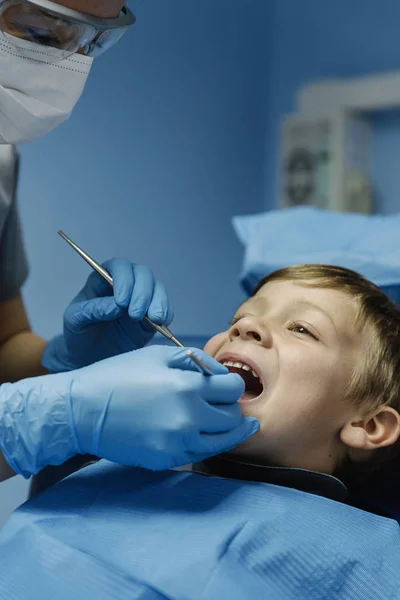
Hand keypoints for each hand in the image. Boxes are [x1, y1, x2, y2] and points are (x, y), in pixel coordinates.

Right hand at [0, 346, 258, 476]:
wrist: (83, 410)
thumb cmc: (119, 375)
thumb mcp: (158, 354)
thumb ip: (196, 361)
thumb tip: (221, 374)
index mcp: (188, 387)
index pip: (234, 389)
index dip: (231, 384)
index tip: (223, 385)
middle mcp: (189, 418)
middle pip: (233, 417)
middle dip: (229, 407)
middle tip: (218, 403)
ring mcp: (178, 444)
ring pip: (223, 441)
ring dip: (223, 429)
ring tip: (219, 421)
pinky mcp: (167, 461)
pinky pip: (199, 453)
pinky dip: (203, 442)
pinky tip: (197, 432)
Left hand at [42, 259, 173, 371]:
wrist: (88, 358)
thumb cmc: (78, 334)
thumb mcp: (74, 320)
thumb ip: (92, 310)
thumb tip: (116, 306)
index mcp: (102, 279)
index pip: (118, 267)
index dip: (123, 280)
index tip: (121, 302)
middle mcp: (125, 284)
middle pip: (142, 273)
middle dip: (142, 292)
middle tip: (135, 314)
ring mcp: (141, 299)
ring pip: (157, 287)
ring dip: (157, 301)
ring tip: (153, 319)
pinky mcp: (152, 316)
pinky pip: (165, 308)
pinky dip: (167, 313)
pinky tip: (161, 323)